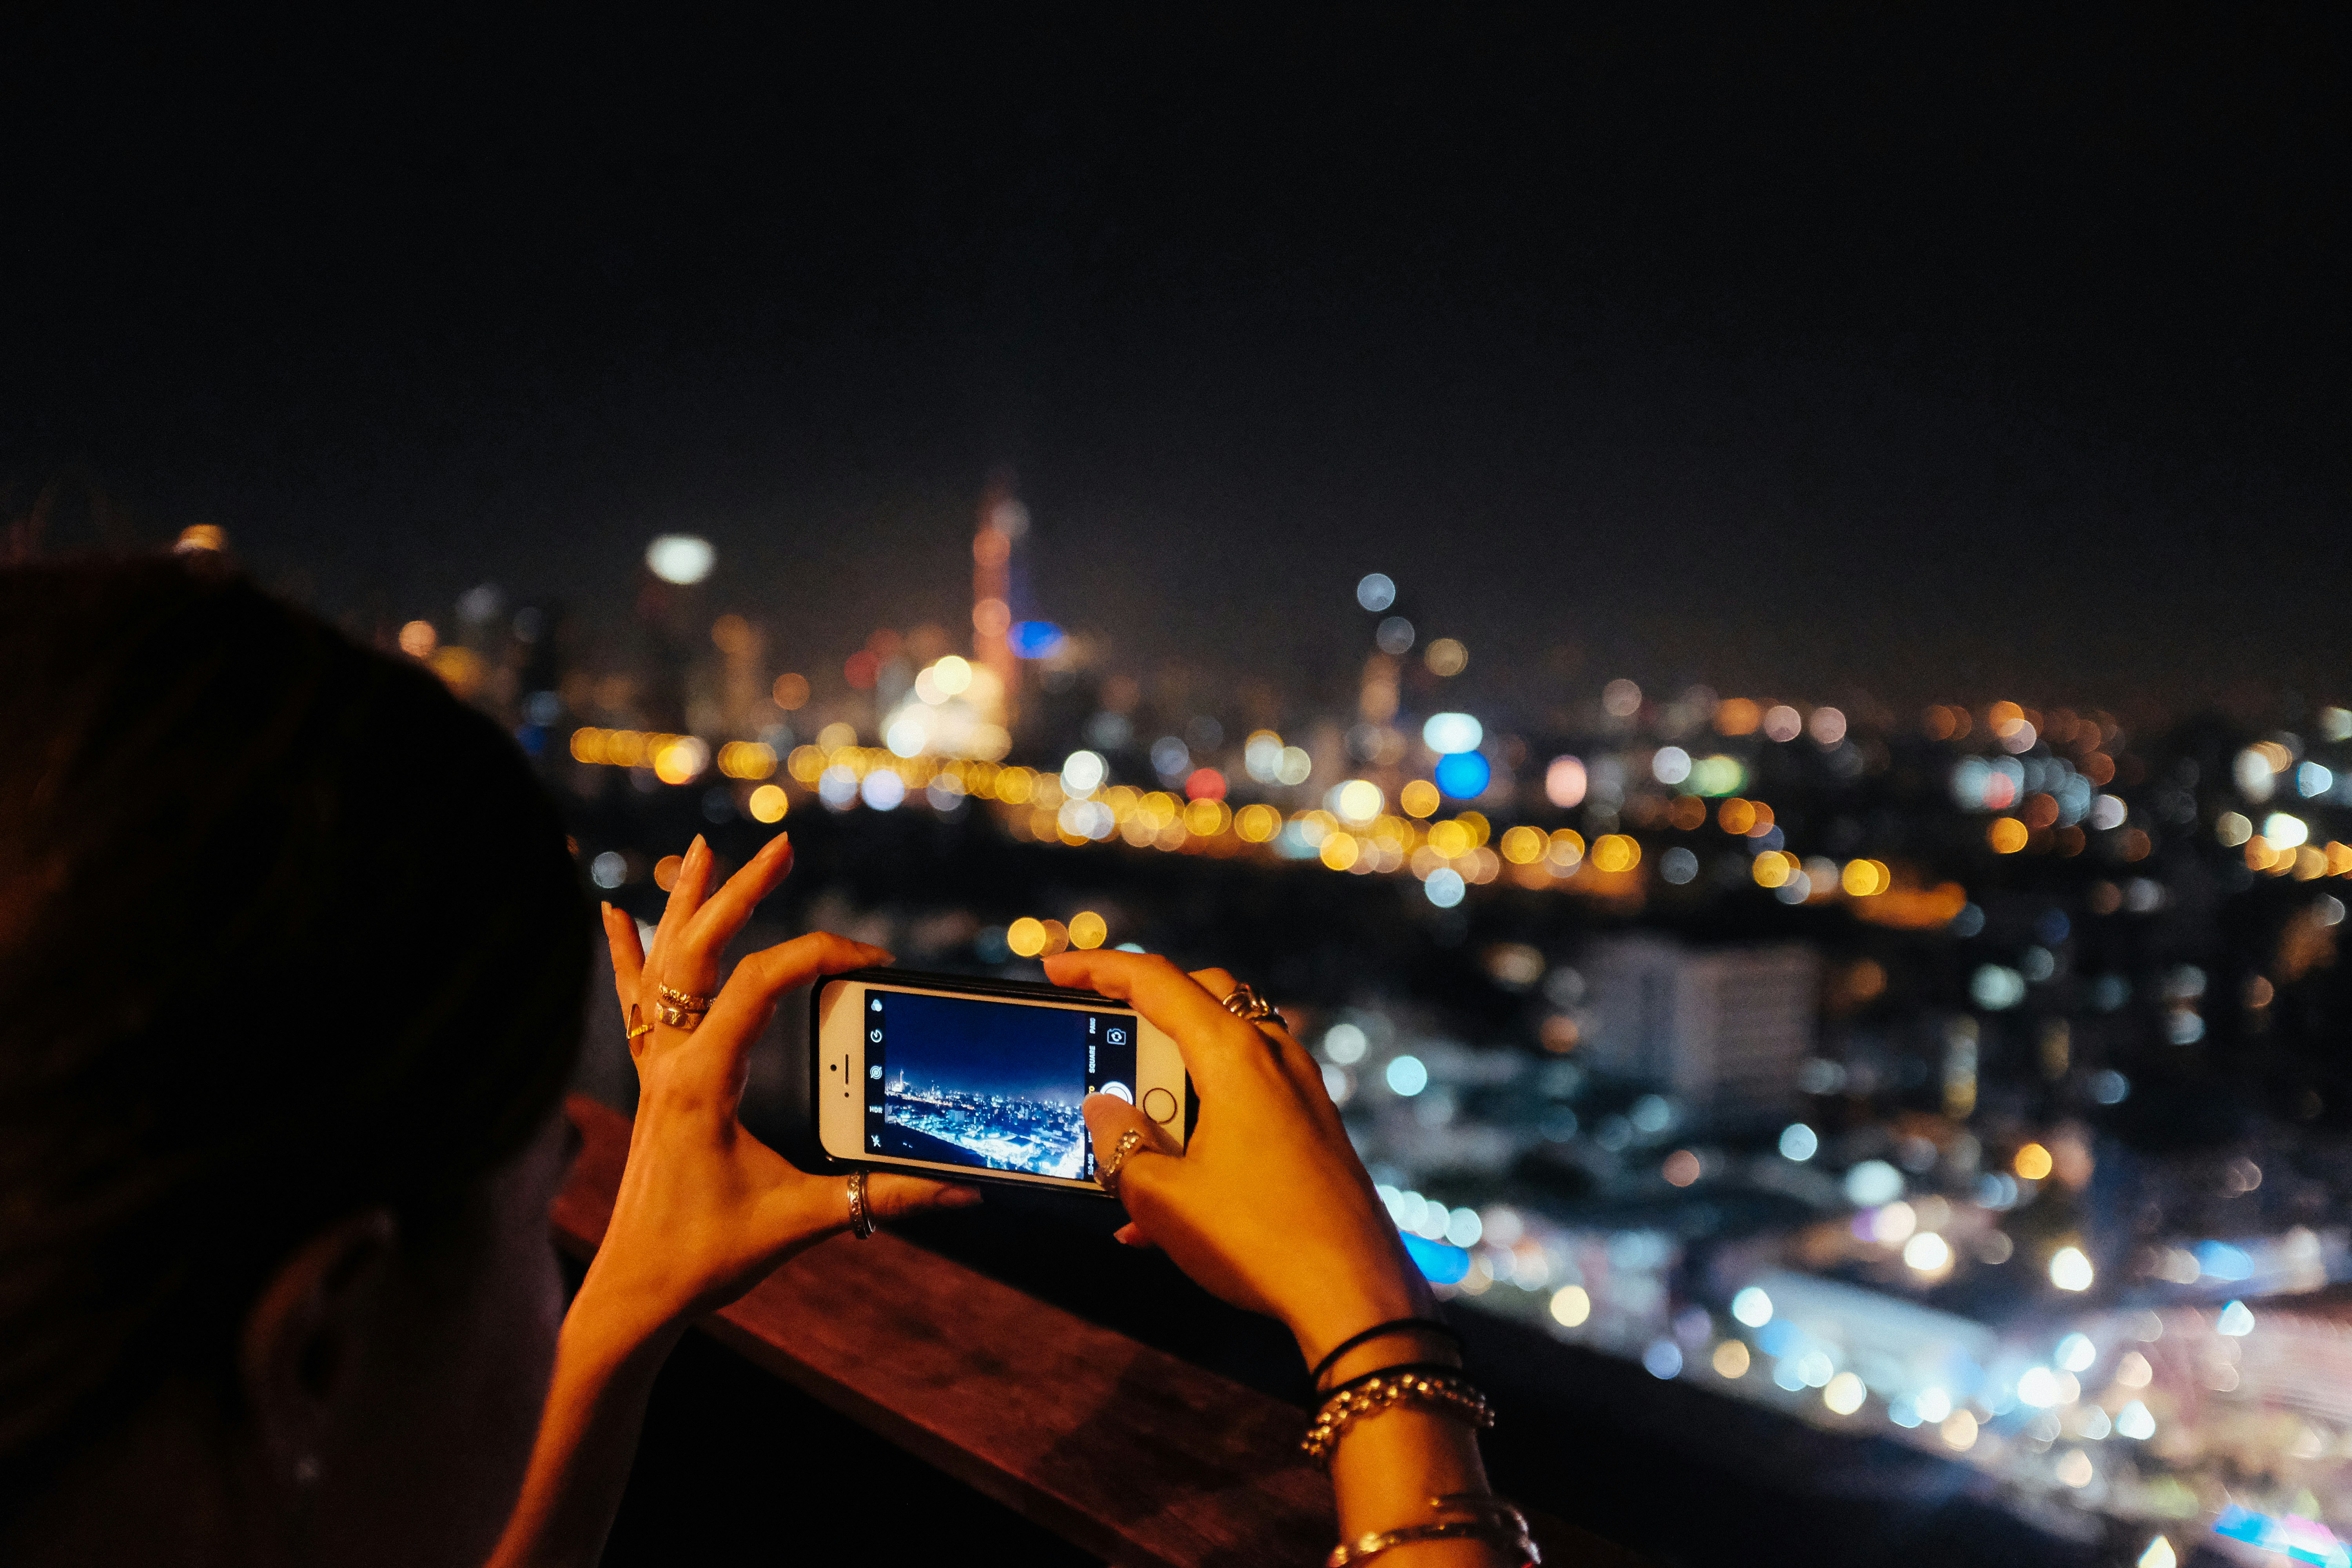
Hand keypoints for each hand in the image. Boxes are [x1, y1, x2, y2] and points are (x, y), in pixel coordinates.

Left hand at [580, 833, 978, 1347]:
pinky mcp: (651, 1084)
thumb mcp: (802, 1223)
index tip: (874, 959)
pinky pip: (632, 1004)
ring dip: (684, 905)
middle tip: (782, 846)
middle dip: (741, 892)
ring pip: (661, 965)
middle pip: (700, 951)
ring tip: (701, 850)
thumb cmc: (706, 1259)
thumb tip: (964, 1189)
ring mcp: (654, 1070)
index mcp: (700, 1080)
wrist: (634, 1294)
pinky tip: (610, 915)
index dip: (820, 956)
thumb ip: (882, 1197)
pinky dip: (625, 955)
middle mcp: (669, 1062)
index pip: (761, 983)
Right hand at [1042, 950, 1430, 1371]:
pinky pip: (1247, 1104)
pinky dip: (1202, 1128)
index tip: (1056, 967)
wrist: (1357, 1297)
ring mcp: (1301, 1092)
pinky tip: (1164, 1205)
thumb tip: (1103, 1109)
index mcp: (1235, 1054)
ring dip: (1170, 1086)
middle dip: (1144, 1007)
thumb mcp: (1163, 1197)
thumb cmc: (1259, 1240)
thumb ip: (1120, 1144)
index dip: (1097, 968)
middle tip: (1099, 1029)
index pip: (1155, 982)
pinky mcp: (1314, 1130)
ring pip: (1224, 1054)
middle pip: (1201, 997)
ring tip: (1126, 1148)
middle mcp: (1275, 1058)